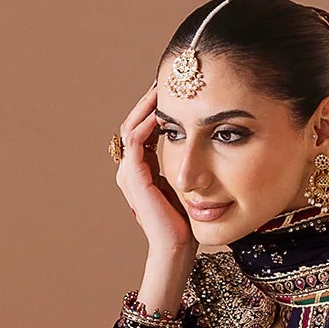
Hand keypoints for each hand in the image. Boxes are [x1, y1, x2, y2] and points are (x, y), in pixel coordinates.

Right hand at [114, 80, 194, 260]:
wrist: (176, 247)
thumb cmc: (184, 222)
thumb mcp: (185, 185)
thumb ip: (184, 164)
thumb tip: (199, 143)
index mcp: (141, 171)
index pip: (144, 131)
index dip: (156, 110)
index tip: (175, 92)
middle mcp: (130, 170)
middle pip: (134, 123)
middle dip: (149, 102)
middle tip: (166, 80)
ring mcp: (129, 173)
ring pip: (131, 127)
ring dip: (146, 106)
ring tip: (163, 87)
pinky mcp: (134, 177)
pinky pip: (135, 140)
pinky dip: (146, 123)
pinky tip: (163, 111)